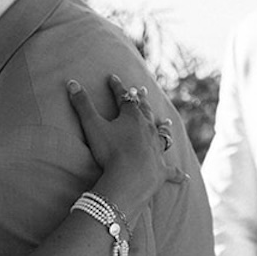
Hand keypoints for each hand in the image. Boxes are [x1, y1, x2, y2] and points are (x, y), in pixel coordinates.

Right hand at [66, 73, 185, 216]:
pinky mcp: (162, 169)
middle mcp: (148, 129)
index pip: (124, 97)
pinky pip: (172, 171)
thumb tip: (72, 83)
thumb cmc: (111, 151)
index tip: (113, 78)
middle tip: (141, 91)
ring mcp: (157, 149)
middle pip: (145, 111)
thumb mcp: (92, 126)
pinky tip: (185, 177)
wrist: (130, 177)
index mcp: (132, 118)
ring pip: (162, 135)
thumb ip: (82, 105)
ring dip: (162, 128)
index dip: (117, 87)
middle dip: (141, 101)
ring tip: (166, 122)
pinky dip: (177, 174)